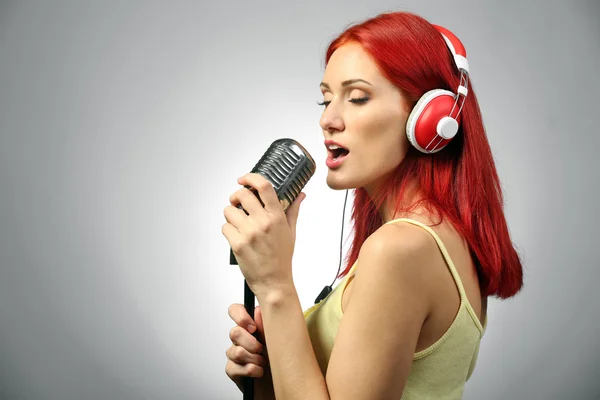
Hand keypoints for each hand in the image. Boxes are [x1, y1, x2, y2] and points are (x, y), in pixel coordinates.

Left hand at [222, 173, 305, 296]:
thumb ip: (293, 210)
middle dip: (236, 196)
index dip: (251, 178)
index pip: (264, 187)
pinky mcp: (237, 244)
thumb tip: (300, 195)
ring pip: (229, 210)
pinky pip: (225, 227)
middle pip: (242, 195)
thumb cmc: (282, 257)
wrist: (274, 281)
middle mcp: (263, 222)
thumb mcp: (291, 231)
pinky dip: (228, 230)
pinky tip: (236, 236)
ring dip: (231, 215)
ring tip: (238, 223)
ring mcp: (249, 233)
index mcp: (277, 216)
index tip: (244, 179)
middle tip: (238, 202)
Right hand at [225, 303, 273, 396]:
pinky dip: (250, 371)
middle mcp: (241, 338)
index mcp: (250, 326)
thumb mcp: (276, 339)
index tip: (253, 327)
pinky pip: (234, 367)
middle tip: (261, 349)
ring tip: (263, 362)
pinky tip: (258, 372)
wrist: (280, 383)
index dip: (240, 316)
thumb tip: (258, 310)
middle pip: (234, 332)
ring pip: (235, 352)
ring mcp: (235, 354)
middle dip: (250, 343)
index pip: (235, 310)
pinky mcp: (233, 370)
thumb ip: (266, 325)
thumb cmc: (280, 359)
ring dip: (253, 359)